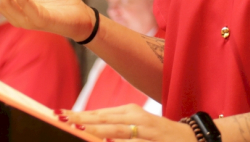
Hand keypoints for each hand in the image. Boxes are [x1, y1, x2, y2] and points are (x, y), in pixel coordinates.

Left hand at [56, 105, 194, 141]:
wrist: (190, 138)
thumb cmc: (157, 135)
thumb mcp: (136, 126)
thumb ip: (115, 127)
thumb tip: (89, 130)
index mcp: (129, 111)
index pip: (99, 113)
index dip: (79, 114)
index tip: (58, 114)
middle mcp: (136, 117)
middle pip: (103, 119)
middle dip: (81, 120)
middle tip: (61, 119)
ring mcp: (145, 130)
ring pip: (116, 131)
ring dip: (96, 130)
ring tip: (79, 129)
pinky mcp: (153, 141)